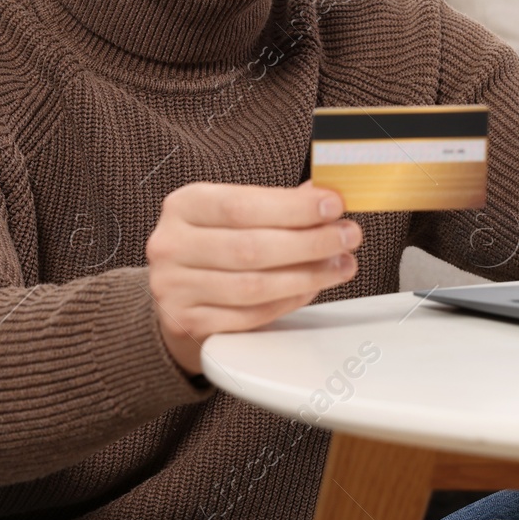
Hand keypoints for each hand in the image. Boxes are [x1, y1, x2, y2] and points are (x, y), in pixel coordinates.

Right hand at [146, 181, 361, 374]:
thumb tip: (325, 195)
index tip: (333, 205)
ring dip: (307, 275)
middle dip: (310, 242)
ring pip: (254, 285)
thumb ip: (276, 205)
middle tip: (347, 237)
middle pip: (250, 247)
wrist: (176, 295)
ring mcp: (175, 288)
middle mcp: (171, 246)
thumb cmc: (213, 246)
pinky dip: (288, 301)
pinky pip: (250, 316)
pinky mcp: (188, 325)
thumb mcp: (233, 215)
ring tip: (340, 264)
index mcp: (183, 206)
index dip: (292, 207)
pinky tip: (312, 287)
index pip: (241, 205)